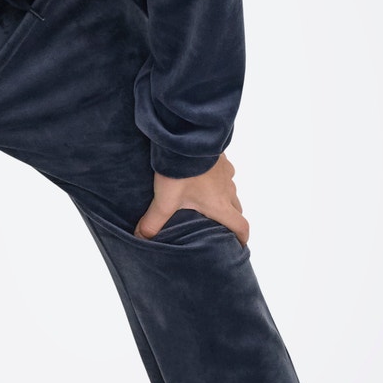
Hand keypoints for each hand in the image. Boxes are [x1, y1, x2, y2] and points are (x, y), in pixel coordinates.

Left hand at [135, 153, 249, 247]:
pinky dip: (217, 178)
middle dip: (231, 219)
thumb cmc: (181, 170)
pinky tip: (202, 175)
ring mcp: (226, 172)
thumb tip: (141, 238)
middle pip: (236, 209)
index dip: (242, 238)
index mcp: (219, 204)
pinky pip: (223, 172)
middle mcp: (227, 189)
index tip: (239, 245)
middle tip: (218, 226)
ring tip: (207, 200)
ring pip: (230, 189)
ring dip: (223, 197)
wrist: (187, 136)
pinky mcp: (220, 157)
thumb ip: (153, 221)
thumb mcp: (165, 200)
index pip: (241, 225)